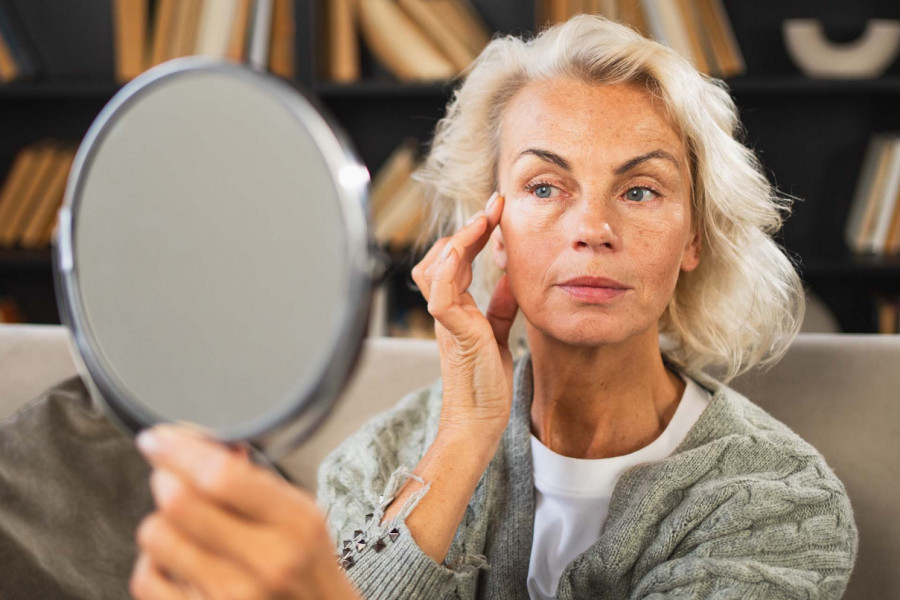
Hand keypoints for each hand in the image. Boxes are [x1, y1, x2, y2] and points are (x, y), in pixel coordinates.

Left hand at [129, 424, 360, 599]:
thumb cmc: (307, 566)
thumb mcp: (302, 515)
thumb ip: (257, 481)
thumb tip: (203, 445)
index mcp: (296, 524)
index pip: (223, 477)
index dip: (181, 451)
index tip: (159, 438)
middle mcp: (265, 562)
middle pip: (179, 502)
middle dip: (166, 477)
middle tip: (171, 474)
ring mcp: (231, 598)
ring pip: (157, 536)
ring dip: (162, 520)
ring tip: (183, 523)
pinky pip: (146, 577)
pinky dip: (153, 560)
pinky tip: (175, 557)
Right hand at [410, 191, 518, 439]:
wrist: (480, 421)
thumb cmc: (487, 384)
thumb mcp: (497, 335)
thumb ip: (500, 307)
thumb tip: (508, 278)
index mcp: (456, 310)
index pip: (455, 261)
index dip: (471, 234)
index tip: (495, 211)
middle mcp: (446, 311)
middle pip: (439, 258)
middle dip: (465, 229)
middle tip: (491, 208)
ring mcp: (447, 322)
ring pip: (433, 270)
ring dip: (456, 243)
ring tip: (481, 225)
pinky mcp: (454, 334)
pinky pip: (440, 297)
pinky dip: (447, 272)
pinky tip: (463, 255)